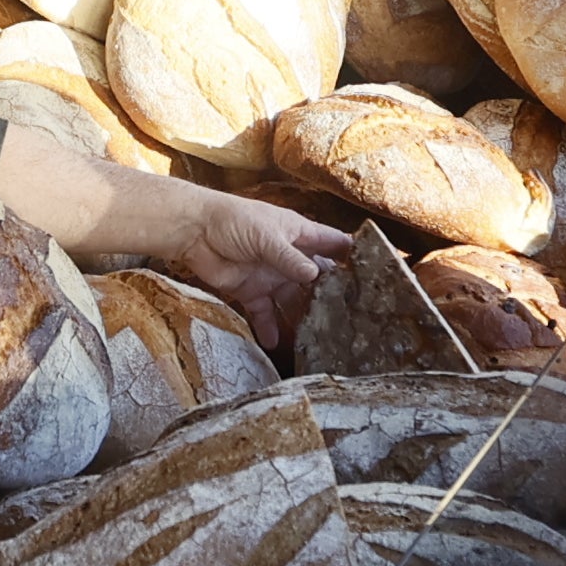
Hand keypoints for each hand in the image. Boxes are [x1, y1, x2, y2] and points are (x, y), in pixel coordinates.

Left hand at [160, 185, 345, 344]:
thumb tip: (316, 276)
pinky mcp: (250, 292)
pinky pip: (264, 314)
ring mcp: (270, 276)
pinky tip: (275, 344)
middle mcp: (289, 258)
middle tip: (348, 319)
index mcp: (299, 235)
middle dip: (329, 297)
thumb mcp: (267, 237)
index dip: (352, 257)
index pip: (333, 244)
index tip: (372, 276)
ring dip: (301, 318)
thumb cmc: (234, 221)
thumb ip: (290, 259)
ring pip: (292, 301)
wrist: (194, 231)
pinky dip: (269, 329)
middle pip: (316, 280)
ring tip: (316, 339)